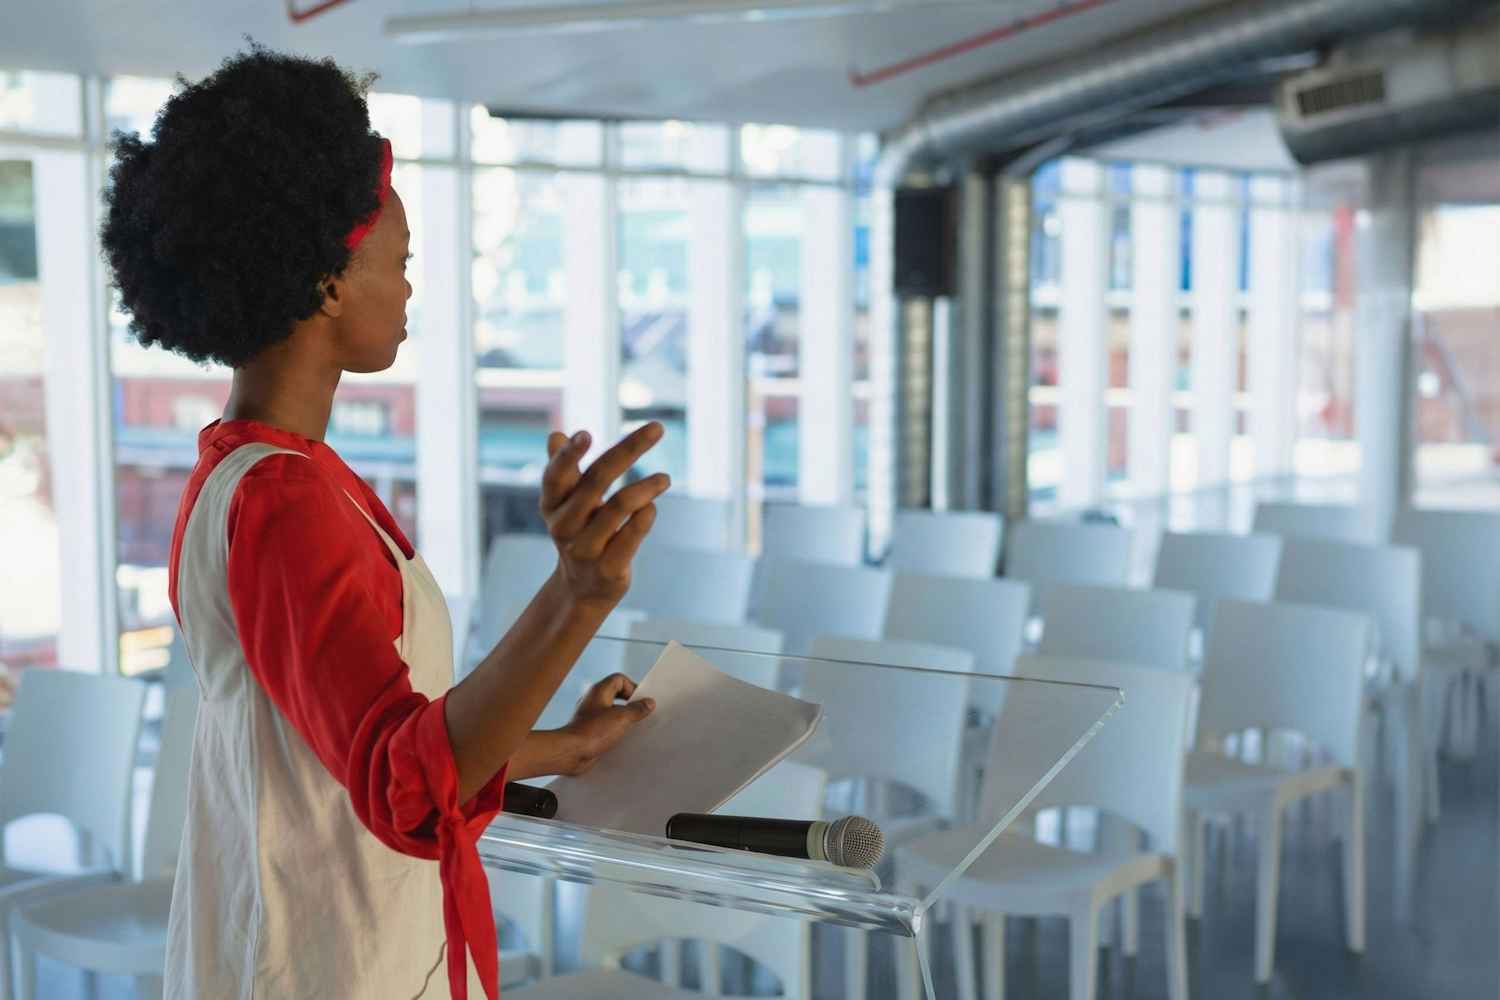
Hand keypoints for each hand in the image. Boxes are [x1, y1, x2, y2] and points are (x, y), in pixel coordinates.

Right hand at [541, 423, 669, 610]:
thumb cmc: (580, 532)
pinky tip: (653, 507)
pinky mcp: (608, 568)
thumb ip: (564, 471)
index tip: (585, 434)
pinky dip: (645, 517)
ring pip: (619, 507)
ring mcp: (585, 549)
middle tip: (658, 428)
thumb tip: (555, 434)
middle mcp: (563, 525)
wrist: (582, 588)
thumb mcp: (567, 503)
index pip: (556, 475)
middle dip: (629, 449)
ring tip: (666, 479)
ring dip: (646, 487)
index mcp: (552, 504)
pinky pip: (631, 536)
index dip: (568, 456)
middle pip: (597, 480)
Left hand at [556, 674, 655, 776]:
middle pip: (617, 695)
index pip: (619, 679)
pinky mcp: (589, 730)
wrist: (571, 753)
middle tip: (640, 714)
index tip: (642, 701)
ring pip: (612, 712)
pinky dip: (616, 730)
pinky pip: (606, 726)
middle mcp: (593, 701)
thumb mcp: (622, 718)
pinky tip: (622, 739)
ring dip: (624, 719)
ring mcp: (590, 716)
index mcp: (599, 691)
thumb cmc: (592, 732)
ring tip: (633, 728)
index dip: (632, 687)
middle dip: (630, 704)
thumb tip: (648, 703)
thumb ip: (637, 709)